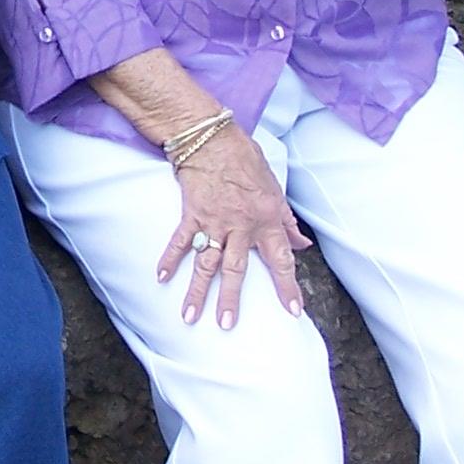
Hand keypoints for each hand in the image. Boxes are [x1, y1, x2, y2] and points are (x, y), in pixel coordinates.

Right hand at [155, 125, 310, 329]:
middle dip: (231, 299)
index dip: (288, 287)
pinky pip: (180, 241)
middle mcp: (240, 226)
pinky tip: (161, 278)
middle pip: (235, 269)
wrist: (212, 138)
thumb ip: (287, 220)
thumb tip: (301, 244)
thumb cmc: (246, 159)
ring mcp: (214, 222)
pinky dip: (170, 259)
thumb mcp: (275, 188)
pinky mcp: (192, 214)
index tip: (293, 311)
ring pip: (205, 263)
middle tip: (226, 324)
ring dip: (197, 291)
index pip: (281, 260)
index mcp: (266, 220)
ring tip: (190, 315)